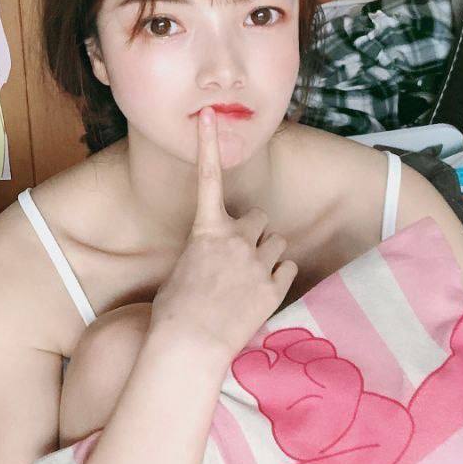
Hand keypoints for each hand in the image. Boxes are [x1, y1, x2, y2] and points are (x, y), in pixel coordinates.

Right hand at [149, 107, 297, 362]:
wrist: (189, 346)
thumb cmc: (174, 313)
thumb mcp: (182, 272)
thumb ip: (204, 252)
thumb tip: (213, 255)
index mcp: (206, 231)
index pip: (207, 178)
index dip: (208, 145)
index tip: (208, 117)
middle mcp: (235, 239)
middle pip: (259, 218)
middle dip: (255, 233)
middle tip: (241, 258)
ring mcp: (257, 262)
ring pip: (277, 242)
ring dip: (269, 254)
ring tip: (251, 279)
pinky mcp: (274, 287)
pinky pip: (287, 266)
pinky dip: (279, 275)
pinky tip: (261, 292)